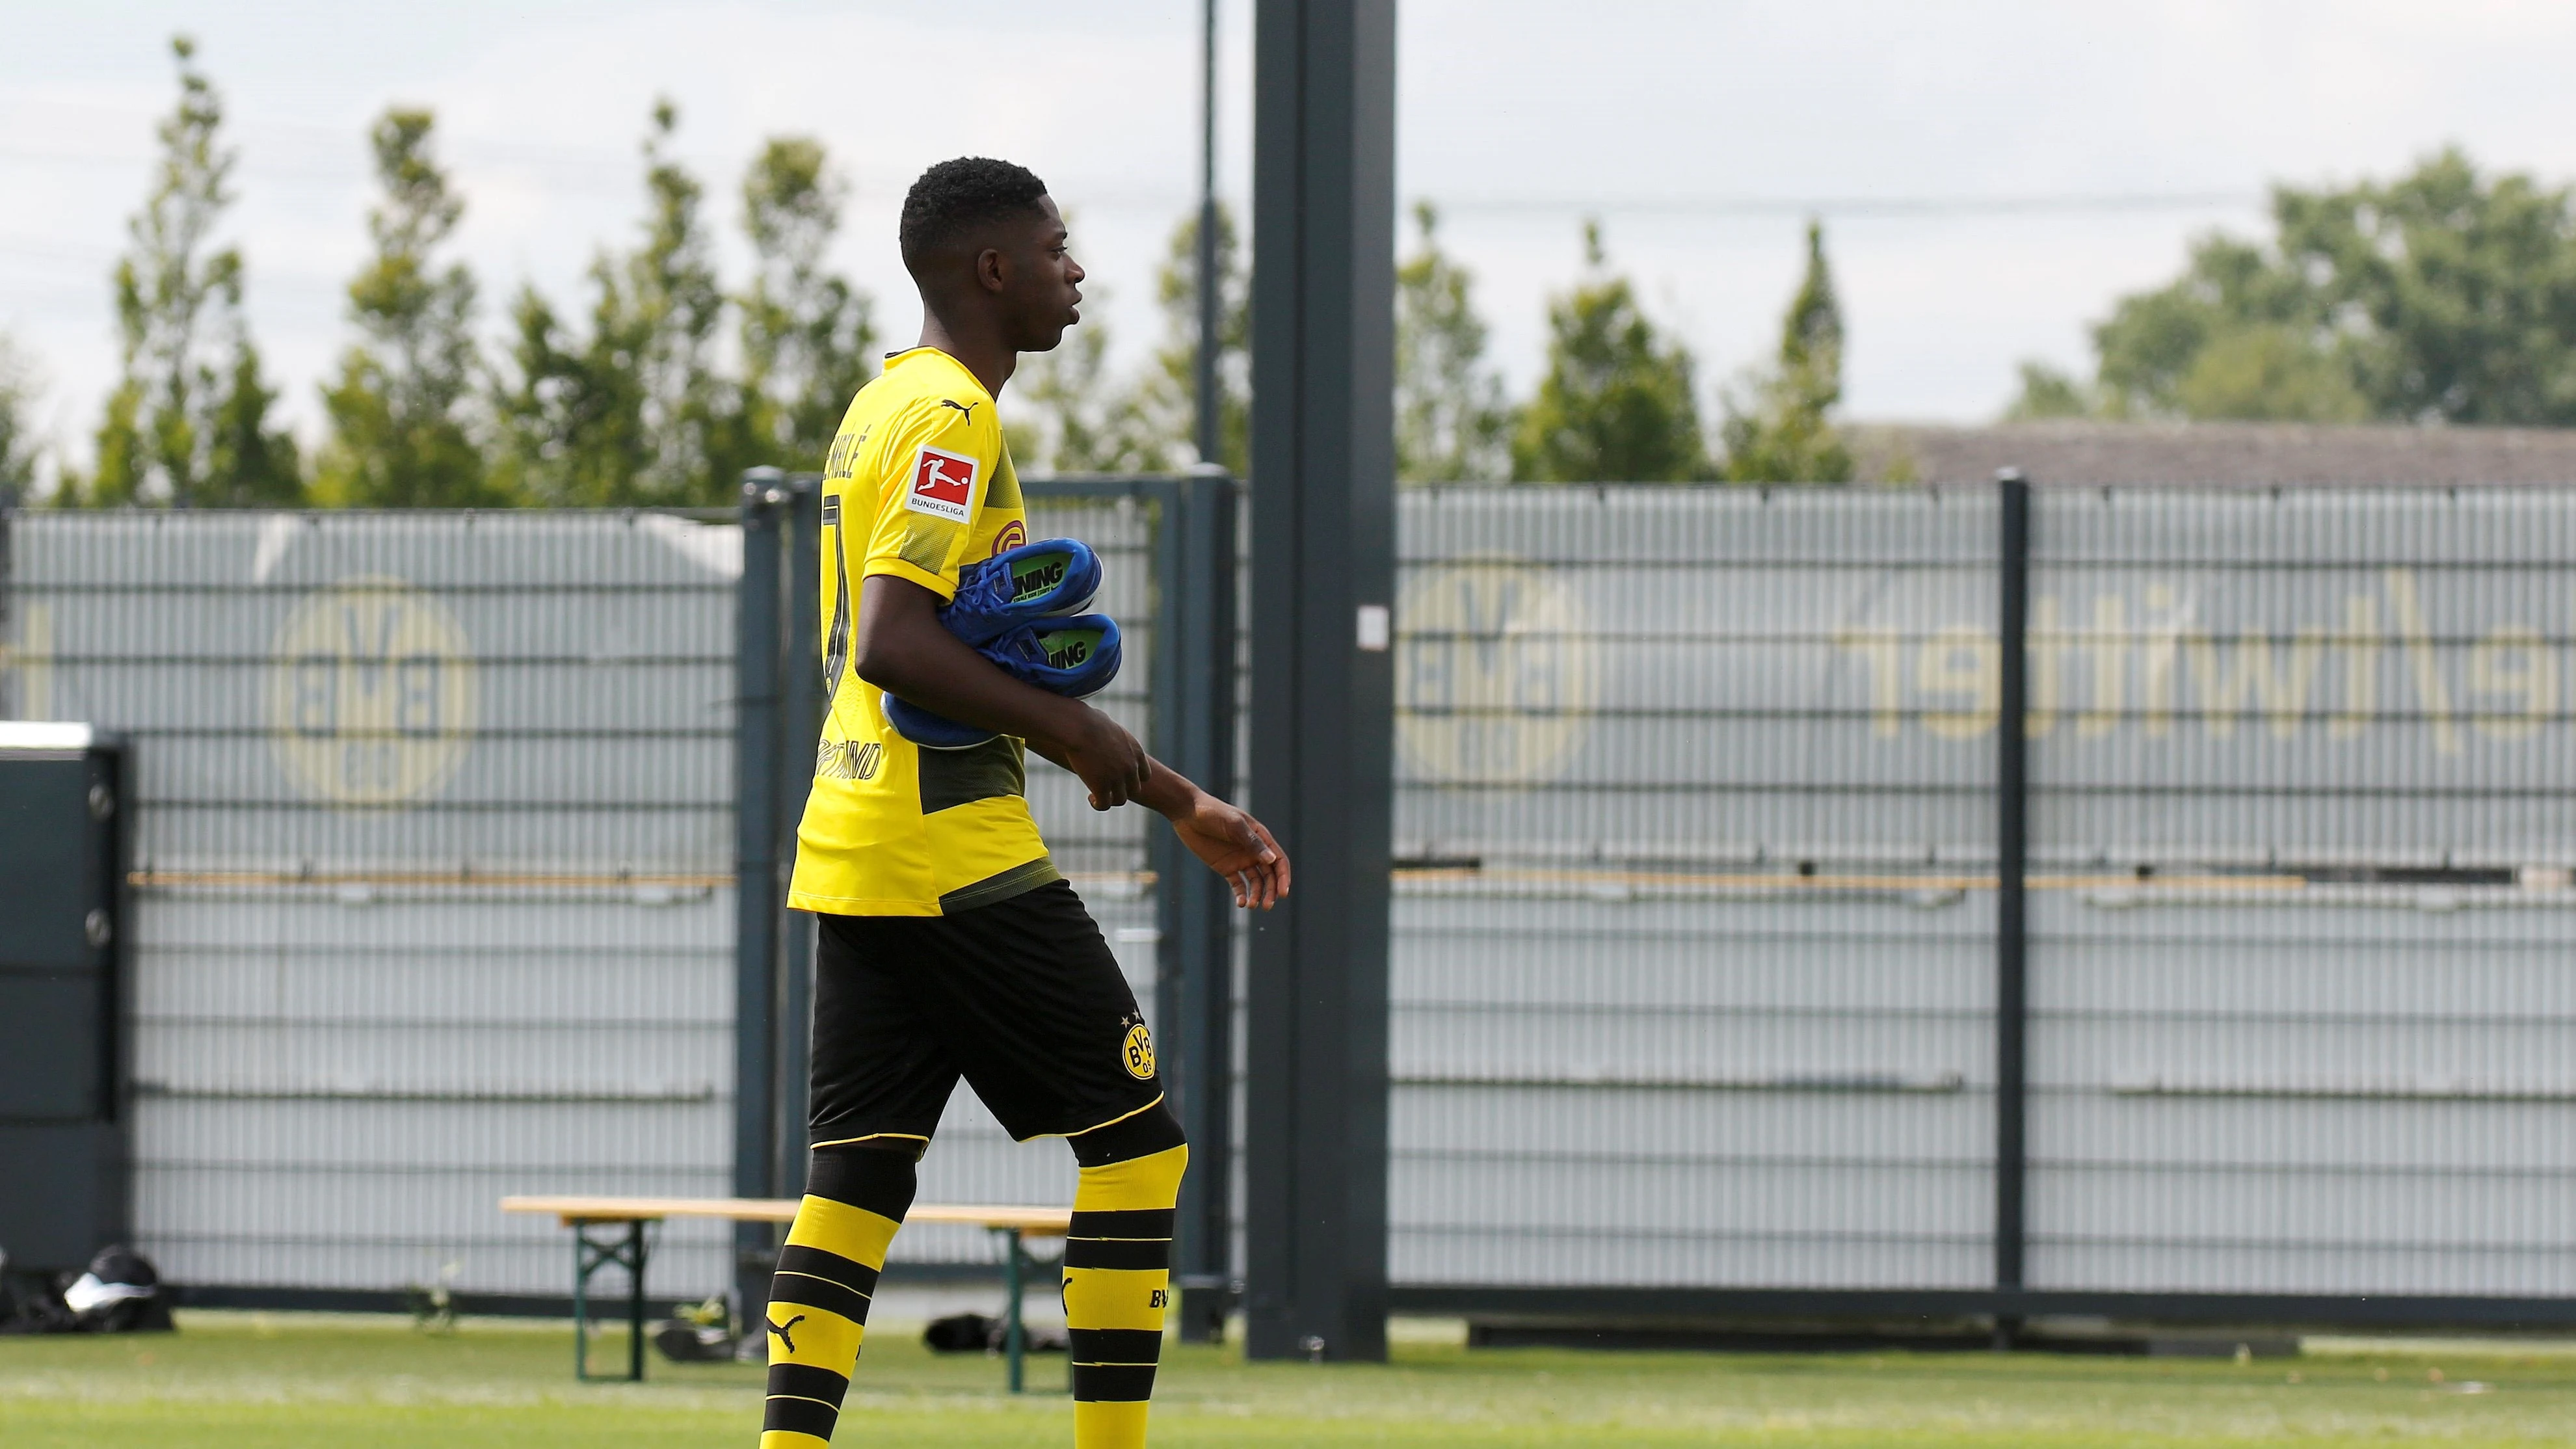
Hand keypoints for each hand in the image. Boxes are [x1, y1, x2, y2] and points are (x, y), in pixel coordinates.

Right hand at [1054, 705, 1149, 809]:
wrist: (1080, 727)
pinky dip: (1098, 804)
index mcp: (1136, 752)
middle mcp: (1130, 767)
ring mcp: (1117, 778)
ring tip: (1097, 795)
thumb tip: (1103, 726)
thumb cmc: (1089, 720)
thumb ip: (1111, 733)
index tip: (1120, 777)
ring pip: (1120, 799)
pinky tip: (1091, 798)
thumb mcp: (1109, 725)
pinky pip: (1104, 804)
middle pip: (1134, 789)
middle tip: (1107, 787)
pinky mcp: (1101, 786)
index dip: (1133, 779)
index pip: (1145, 775)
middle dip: (1121, 790)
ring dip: (1110, 799)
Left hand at [1170, 791, 1290, 908]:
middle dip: (1271, 891)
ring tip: (1250, 905)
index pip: (1278, 860)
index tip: (1283, 893)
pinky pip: (1238, 885)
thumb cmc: (1213, 813)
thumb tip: (1272, 859)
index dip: (1283, 877)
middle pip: (1269, 875)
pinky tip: (1240, 903)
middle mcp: (1253, 851)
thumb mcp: (1234, 825)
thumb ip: (1253, 842)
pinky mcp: (1226, 868)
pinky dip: (1241, 895)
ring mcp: (1240, 860)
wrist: (1187, 813)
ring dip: (1256, 895)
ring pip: (1255, 882)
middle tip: (1267, 906)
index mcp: (1260, 837)